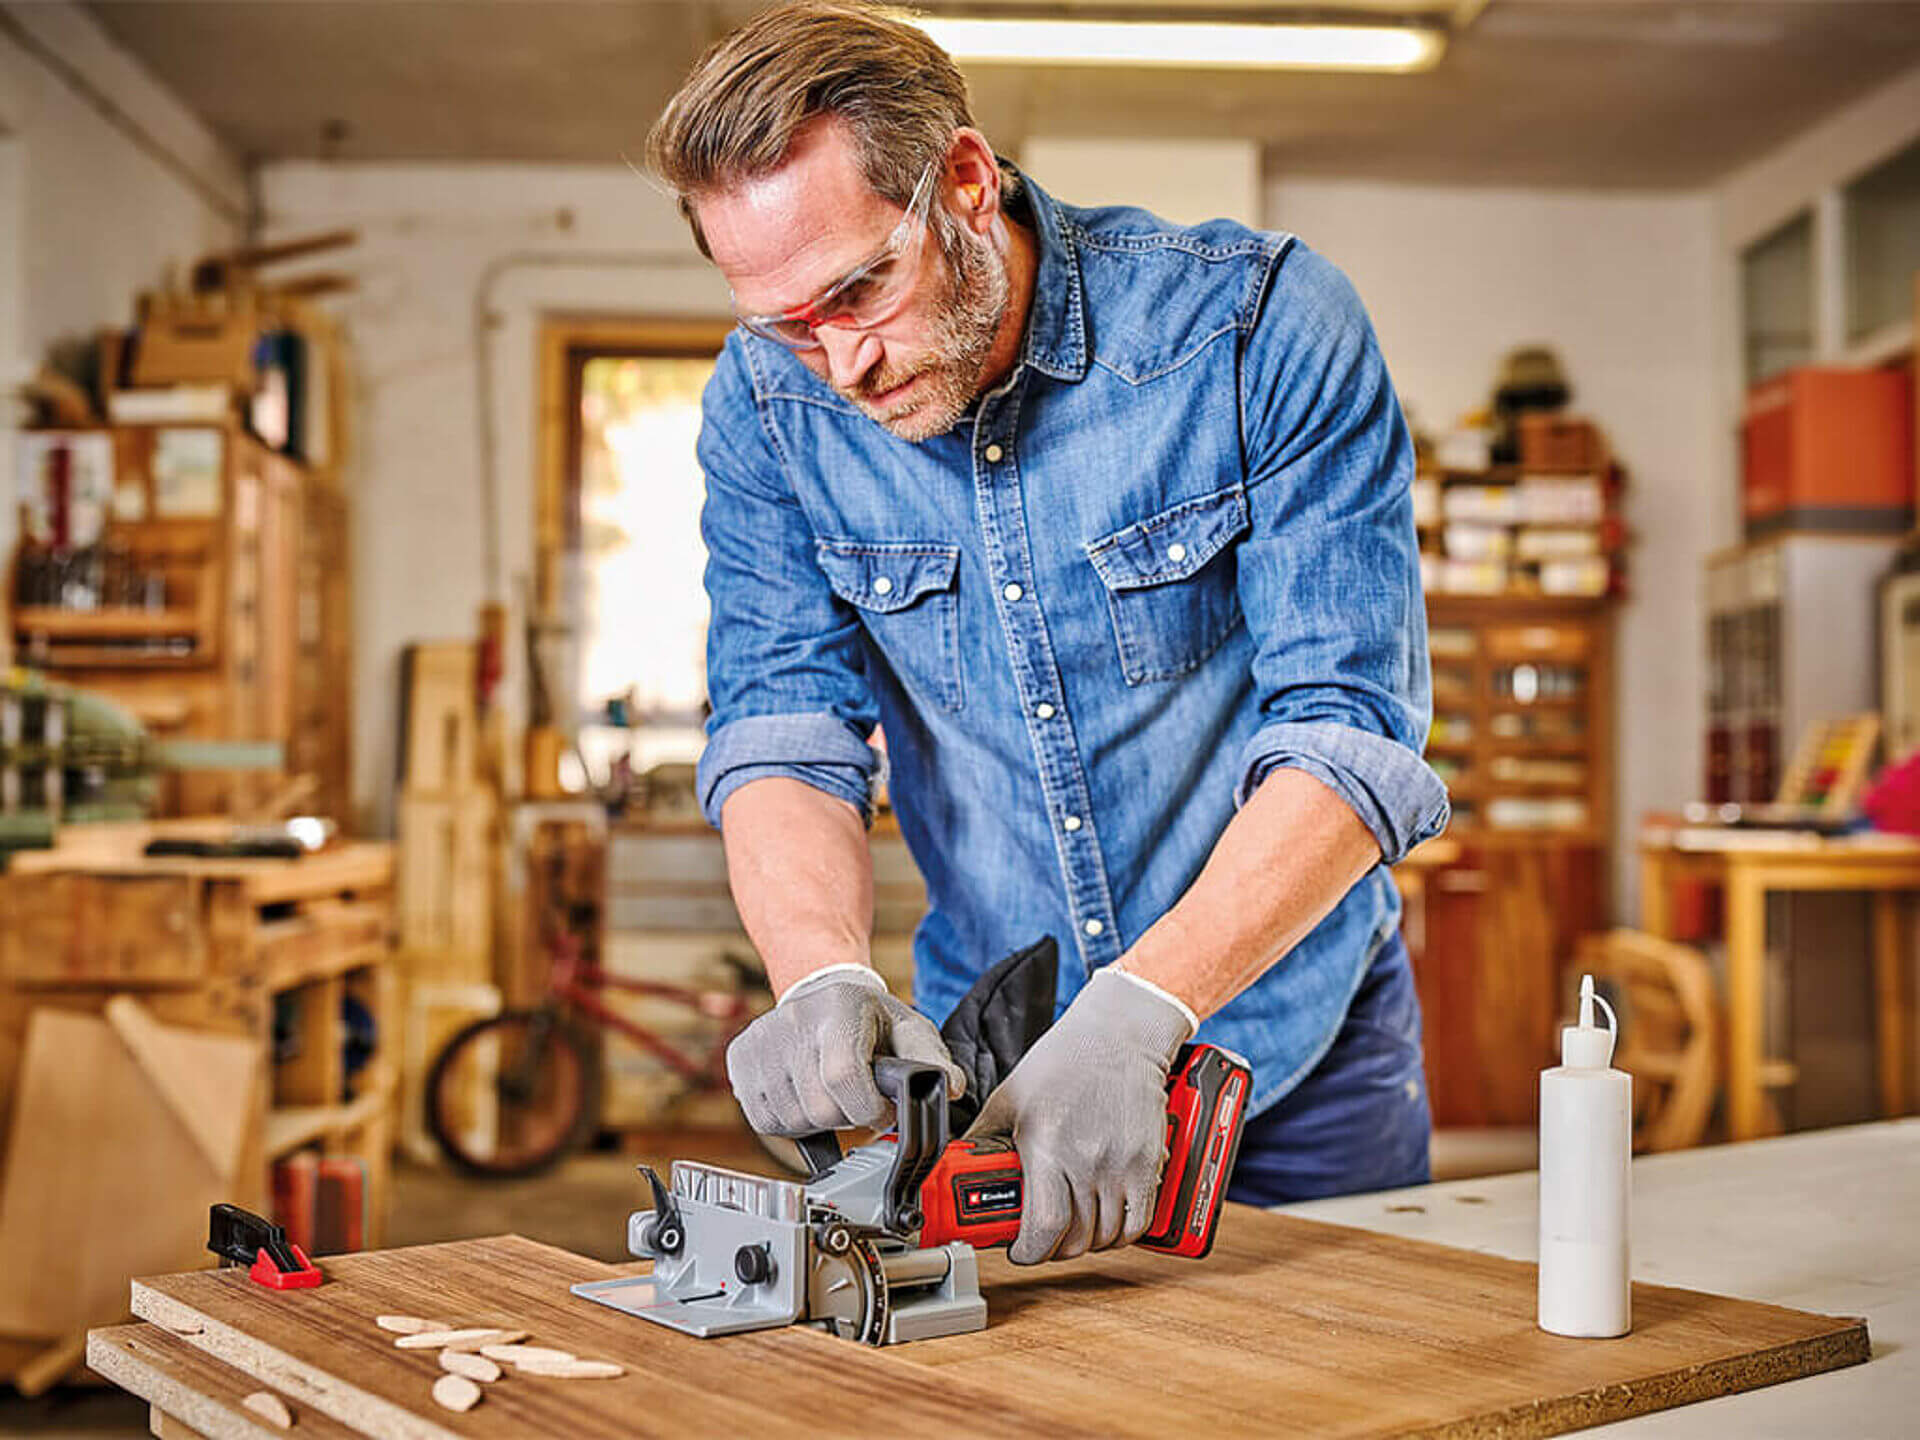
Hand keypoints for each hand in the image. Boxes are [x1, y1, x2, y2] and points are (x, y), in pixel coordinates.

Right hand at [726, 967, 964, 1135]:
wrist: (819, 991)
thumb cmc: (867, 1016)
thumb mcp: (908, 1028)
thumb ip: (933, 1060)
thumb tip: (950, 1088)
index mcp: (839, 1008)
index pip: (844, 1078)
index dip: (869, 1108)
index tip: (881, 1108)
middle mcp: (793, 1021)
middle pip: (819, 1108)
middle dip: (846, 1116)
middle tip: (857, 1099)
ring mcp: (761, 1041)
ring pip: (791, 1120)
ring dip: (819, 1120)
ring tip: (832, 1093)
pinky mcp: (740, 1060)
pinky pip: (764, 1120)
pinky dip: (790, 1121)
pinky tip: (805, 1095)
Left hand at [964, 969, 1192, 1263]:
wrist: (1119, 1035)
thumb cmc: (1063, 1060)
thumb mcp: (1009, 1096)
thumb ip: (982, 1136)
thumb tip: (957, 1166)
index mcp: (1047, 1144)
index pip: (1044, 1226)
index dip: (1029, 1251)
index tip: (1019, 1249)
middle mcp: (1087, 1159)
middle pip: (1075, 1238)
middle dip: (1053, 1248)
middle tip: (1042, 1238)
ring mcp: (1122, 1163)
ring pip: (1106, 1235)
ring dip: (1086, 1242)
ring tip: (1071, 1228)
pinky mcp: (1149, 1162)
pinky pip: (1138, 1222)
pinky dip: (1120, 1234)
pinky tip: (1105, 1223)